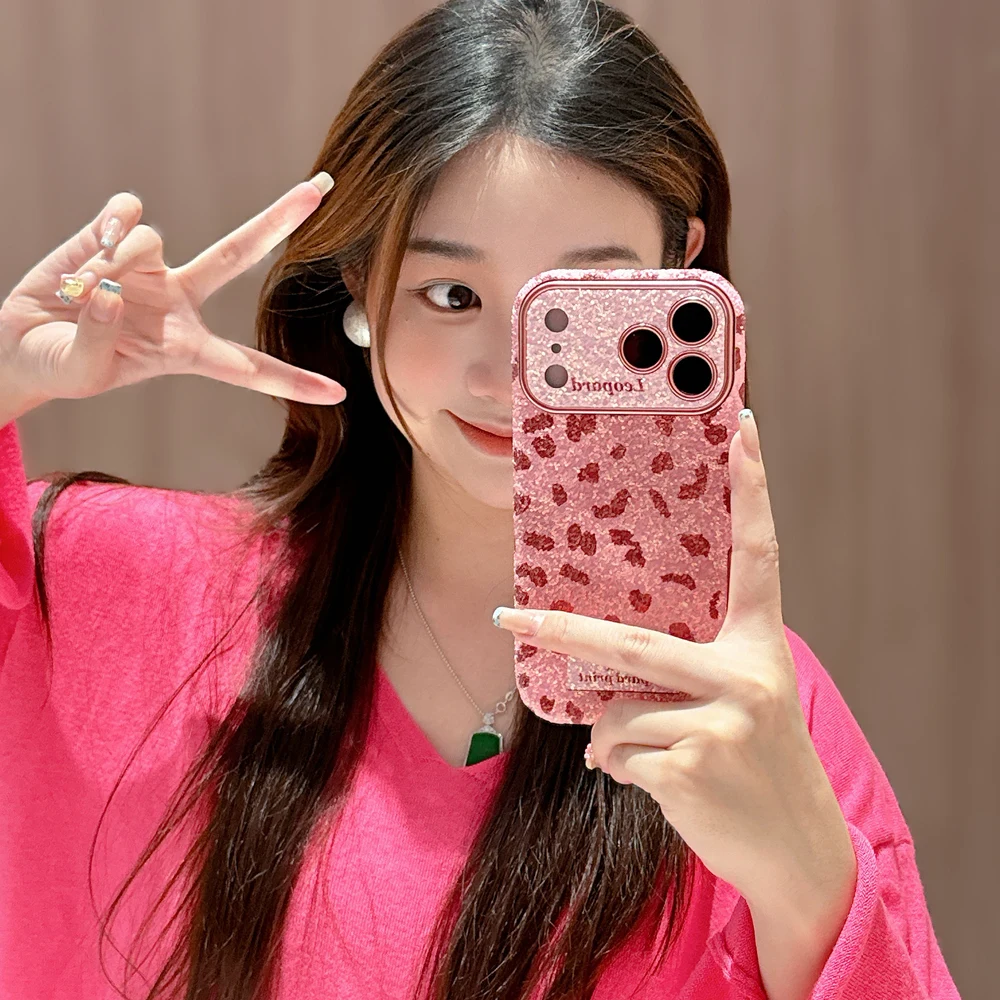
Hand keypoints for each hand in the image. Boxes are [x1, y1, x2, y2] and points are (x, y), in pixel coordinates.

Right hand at [0, 174, 345, 408]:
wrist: (19, 343)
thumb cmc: (60, 368)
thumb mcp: (80, 374)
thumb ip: (97, 340)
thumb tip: (112, 289)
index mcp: (185, 350)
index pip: (247, 367)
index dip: (291, 381)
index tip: (338, 392)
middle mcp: (179, 302)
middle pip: (239, 254)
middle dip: (279, 220)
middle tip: (321, 188)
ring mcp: (152, 266)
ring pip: (150, 238)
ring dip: (107, 265)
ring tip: (78, 294)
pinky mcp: (116, 236)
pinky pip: (125, 214)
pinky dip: (101, 232)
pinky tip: (87, 253)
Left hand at [493, 411, 855, 910]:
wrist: (800, 852)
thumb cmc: (756, 767)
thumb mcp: (737, 708)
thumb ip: (675, 688)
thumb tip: (589, 721)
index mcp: (761, 645)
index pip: (759, 553)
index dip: (753, 489)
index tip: (742, 427)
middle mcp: (746, 674)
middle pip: (630, 641)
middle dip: (559, 632)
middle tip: (506, 615)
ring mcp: (721, 721)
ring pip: (617, 716)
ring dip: (615, 743)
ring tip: (658, 762)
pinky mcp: (692, 767)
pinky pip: (617, 757)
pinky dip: (621, 771)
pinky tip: (663, 788)